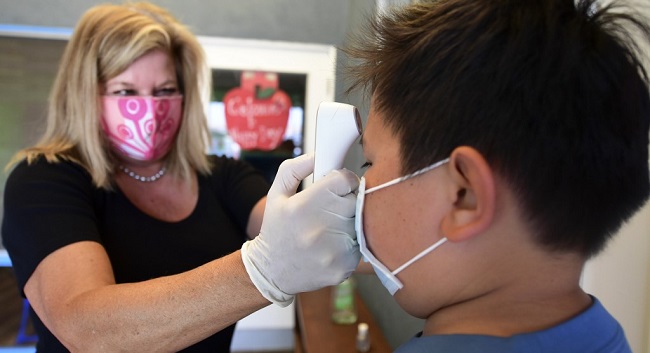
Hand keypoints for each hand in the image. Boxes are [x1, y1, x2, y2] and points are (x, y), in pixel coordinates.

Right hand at [241, 153, 360, 305]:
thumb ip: (294, 169)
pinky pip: (361, 245)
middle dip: (348, 201)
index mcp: (304, 205)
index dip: (344, 180)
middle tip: (333, 209)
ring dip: (352, 221)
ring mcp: (334, 250)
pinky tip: (333, 245)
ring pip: (361, 223)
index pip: (345, 180)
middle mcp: (320, 227)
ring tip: (332, 228)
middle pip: (355, 200)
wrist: (272, 272)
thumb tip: (317, 156)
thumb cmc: (277, 229)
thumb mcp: (276, 195)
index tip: (339, 187)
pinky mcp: (344, 267)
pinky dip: (352, 243)